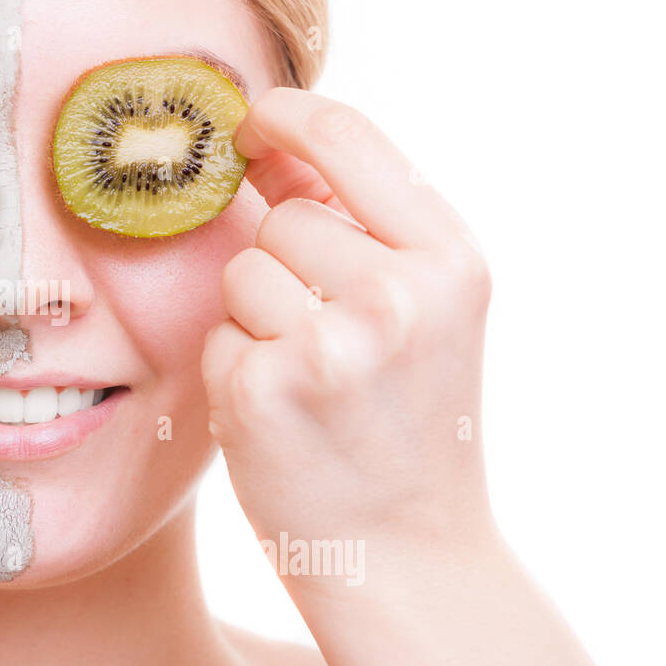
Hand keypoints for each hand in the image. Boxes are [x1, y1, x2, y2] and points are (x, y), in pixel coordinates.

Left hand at [202, 88, 493, 567]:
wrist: (406, 550)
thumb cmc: (407, 419)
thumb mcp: (424, 309)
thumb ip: (361, 223)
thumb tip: (271, 146)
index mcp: (448, 258)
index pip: (346, 135)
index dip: (284, 115)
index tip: (249, 122)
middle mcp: (395, 295)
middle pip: (280, 219)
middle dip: (284, 265)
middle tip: (327, 337)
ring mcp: (326, 345)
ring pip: (239, 273)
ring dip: (256, 317)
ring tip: (307, 378)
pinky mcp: (261, 391)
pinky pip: (216, 336)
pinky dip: (234, 370)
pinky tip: (280, 414)